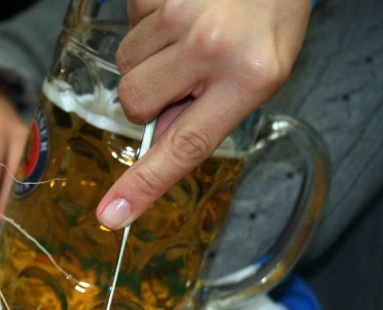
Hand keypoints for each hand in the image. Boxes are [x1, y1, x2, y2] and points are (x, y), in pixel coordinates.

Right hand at [96, 0, 311, 229]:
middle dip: (147, 94)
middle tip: (184, 71)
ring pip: (125, 61)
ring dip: (148, 53)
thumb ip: (208, 110)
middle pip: (134, 99)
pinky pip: (129, 19)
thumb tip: (157, 139)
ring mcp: (184, 12)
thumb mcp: (260, 73)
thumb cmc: (271, 14)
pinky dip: (147, 18)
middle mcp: (213, 46)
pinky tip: (180, 7)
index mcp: (248, 78)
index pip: (184, 146)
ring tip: (188, 30)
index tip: (110, 215)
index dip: (144, 184)